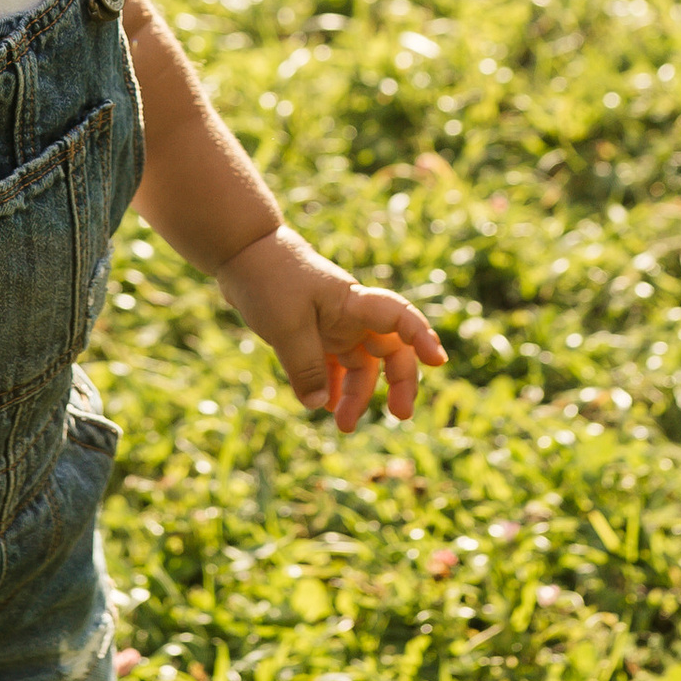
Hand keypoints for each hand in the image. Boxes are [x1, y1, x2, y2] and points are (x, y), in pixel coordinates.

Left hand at [215, 224, 448, 431]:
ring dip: (357, 395)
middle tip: (400, 415)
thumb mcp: (285, 326)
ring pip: (361, 366)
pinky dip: (333, 387)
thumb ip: (306, 366)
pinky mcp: (316, 335)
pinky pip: (334, 367)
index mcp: (354, 303)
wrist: (243, 254)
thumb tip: (320, 406)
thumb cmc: (270, 278)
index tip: (437, 362)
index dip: (421, 338)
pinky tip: (326, 407)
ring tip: (344, 426)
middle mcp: (352, 316)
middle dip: (399, 383)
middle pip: (390, 350)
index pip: (399, 317)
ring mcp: (336, 327)